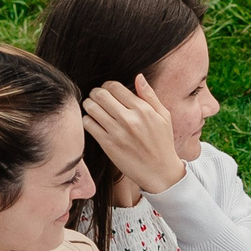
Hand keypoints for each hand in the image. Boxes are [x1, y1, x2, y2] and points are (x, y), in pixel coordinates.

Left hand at [80, 75, 187, 195]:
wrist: (161, 173)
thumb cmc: (162, 144)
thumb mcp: (164, 117)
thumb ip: (150, 95)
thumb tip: (138, 76)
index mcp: (143, 109)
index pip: (114, 86)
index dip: (107, 86)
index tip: (108, 92)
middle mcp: (129, 119)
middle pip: (100, 94)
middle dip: (96, 93)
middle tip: (97, 99)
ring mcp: (118, 132)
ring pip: (91, 107)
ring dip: (89, 105)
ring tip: (94, 110)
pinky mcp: (108, 145)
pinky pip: (88, 124)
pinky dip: (87, 121)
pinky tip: (94, 123)